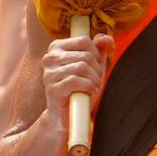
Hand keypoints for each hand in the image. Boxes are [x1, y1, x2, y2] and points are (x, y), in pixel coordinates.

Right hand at [38, 8, 113, 131]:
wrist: (66, 117)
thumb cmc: (80, 89)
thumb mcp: (93, 67)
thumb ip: (100, 50)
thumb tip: (107, 38)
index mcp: (56, 48)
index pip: (84, 41)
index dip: (97, 55)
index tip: (96, 68)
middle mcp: (49, 58)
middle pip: (85, 55)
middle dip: (97, 71)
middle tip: (95, 83)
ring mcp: (49, 73)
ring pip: (82, 67)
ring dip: (94, 81)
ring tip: (92, 89)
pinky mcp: (52, 89)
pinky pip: (78, 81)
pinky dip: (90, 89)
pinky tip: (88, 95)